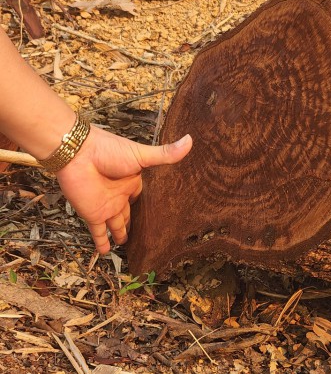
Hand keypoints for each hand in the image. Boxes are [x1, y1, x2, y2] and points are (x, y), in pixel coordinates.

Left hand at [55, 126, 191, 253]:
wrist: (78, 154)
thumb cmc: (110, 150)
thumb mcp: (142, 155)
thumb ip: (165, 154)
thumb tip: (190, 140)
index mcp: (133, 182)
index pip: (143, 198)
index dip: (148, 206)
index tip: (158, 215)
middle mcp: (121, 196)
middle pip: (129, 213)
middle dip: (134, 223)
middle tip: (144, 234)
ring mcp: (106, 206)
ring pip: (115, 225)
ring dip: (120, 234)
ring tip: (126, 244)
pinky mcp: (93, 215)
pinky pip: (98, 232)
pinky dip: (101, 242)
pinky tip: (105, 252)